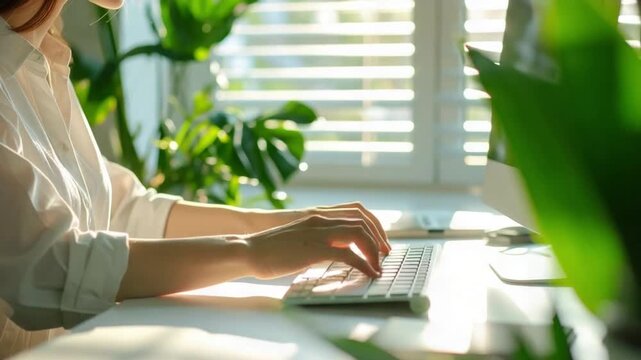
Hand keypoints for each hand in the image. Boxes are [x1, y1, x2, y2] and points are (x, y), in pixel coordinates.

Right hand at [245, 214, 383, 278]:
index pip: (356, 212)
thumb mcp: (299, 240)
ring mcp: (318, 233)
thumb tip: (335, 255)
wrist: (249, 250)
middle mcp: (321, 220)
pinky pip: (349, 254)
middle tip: (384, 255)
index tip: (379, 242)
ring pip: (359, 234)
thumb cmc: (270, 250)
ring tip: (378, 265)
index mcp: (318, 217)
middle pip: (362, 221)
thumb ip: (318, 242)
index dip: (373, 226)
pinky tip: (369, 273)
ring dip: (374, 250)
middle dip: (378, 238)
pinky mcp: (315, 249)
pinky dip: (364, 264)